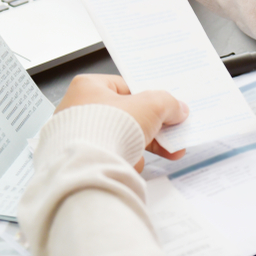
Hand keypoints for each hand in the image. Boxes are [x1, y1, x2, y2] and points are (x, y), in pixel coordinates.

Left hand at [56, 75, 188, 171]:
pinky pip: (110, 155)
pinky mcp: (82, 157)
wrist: (87, 168)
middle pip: (125, 115)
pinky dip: (126, 160)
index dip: (148, 98)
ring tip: (167, 152)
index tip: (165, 108)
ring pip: (120, 138)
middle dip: (152, 127)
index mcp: (88, 87)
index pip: (125, 87)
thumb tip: (178, 109)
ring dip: (142, 146)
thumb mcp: (149, 106)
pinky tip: (134, 165)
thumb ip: (167, 104)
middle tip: (171, 133)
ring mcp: (78, 135)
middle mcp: (77, 109)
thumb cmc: (107, 129)